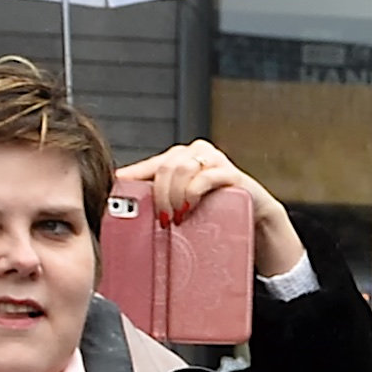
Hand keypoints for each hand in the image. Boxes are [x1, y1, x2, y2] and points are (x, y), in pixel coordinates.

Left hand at [118, 138, 303, 280]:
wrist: (253, 216)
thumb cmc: (214, 210)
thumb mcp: (182, 204)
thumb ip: (158, 201)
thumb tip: (123, 213)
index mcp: (177, 157)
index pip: (148, 165)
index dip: (131, 178)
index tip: (118, 193)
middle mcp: (194, 153)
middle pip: (164, 167)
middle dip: (157, 195)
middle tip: (160, 218)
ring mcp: (213, 159)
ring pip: (181, 169)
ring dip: (173, 196)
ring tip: (175, 217)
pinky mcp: (230, 172)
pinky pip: (205, 177)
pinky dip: (192, 193)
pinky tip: (189, 208)